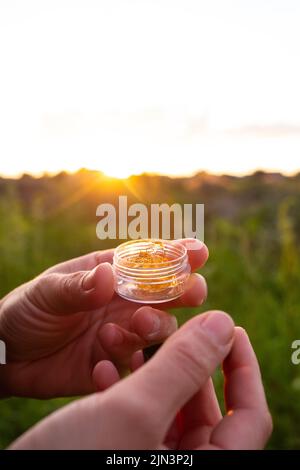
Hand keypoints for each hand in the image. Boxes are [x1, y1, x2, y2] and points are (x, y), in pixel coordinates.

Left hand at [0, 239, 207, 397]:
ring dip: (158, 323)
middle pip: (166, 294)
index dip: (176, 255)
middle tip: (193, 291)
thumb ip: (77, 287)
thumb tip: (107, 275)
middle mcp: (122, 302)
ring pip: (159, 327)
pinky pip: (136, 361)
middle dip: (184, 290)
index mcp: (109, 273)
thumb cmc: (26, 311)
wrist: (8, 356)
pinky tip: (106, 347)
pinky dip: (129, 353)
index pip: (148, 260)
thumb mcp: (46, 292)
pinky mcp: (115, 363)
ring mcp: (122, 332)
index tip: (198, 251)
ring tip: (139, 321)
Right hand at [10, 311, 271, 449]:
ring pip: (168, 405)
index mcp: (204, 468)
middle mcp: (182, 466)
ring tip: (121, 344)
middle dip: (183, 360)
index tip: (228, 324)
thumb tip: (223, 324)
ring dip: (148, 370)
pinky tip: (99, 370)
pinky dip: (125, 390)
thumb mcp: (134, 410)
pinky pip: (139, 417)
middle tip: (164, 324)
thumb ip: (184, 366)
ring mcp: (151, 461)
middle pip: (206, 405)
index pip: (250, 415)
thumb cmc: (73, 460)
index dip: (244, 366)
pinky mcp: (124, 454)